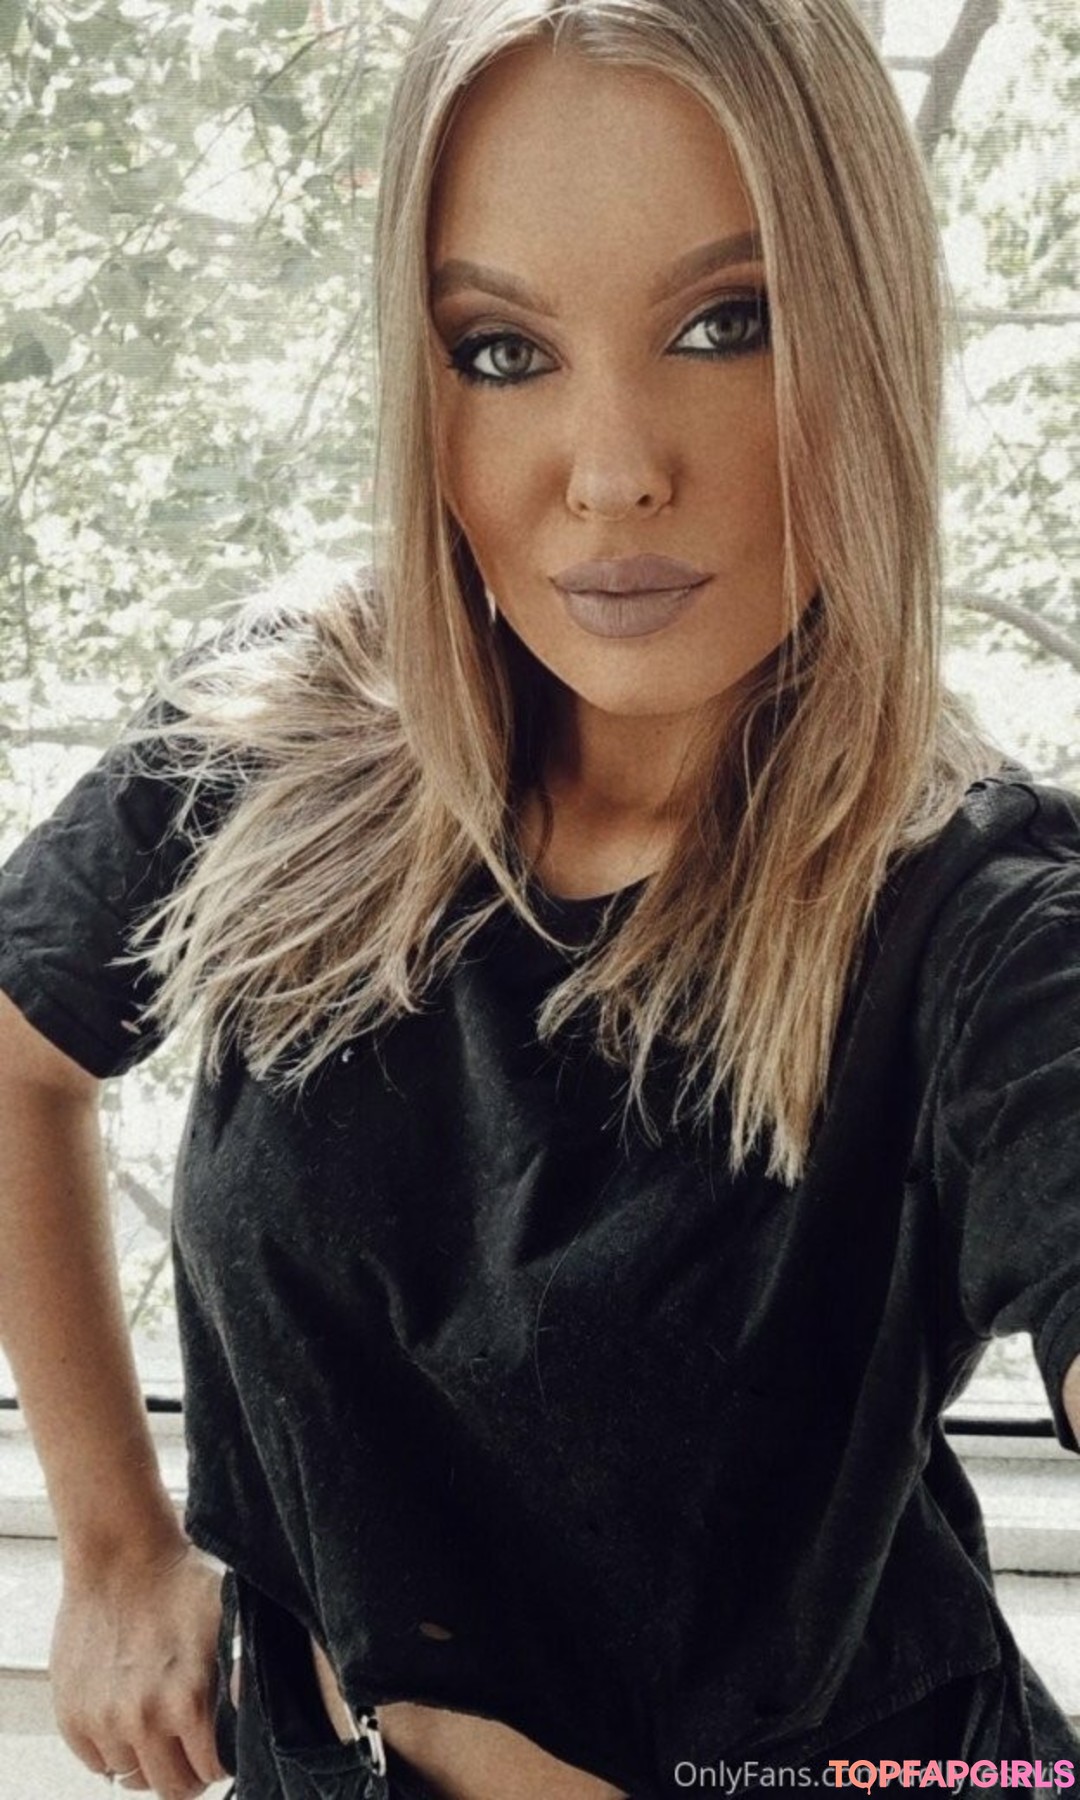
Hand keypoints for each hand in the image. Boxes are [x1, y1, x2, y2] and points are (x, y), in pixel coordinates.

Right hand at [50, 1537, 228, 1798]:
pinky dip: (111, 1747)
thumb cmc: (182, 1581)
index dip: (218, 1761)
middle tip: (188, 1744)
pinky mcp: (71, 1714)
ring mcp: (104, 1719)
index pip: (210, 1773)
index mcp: (190, 1701)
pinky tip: (124, 1712)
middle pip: (170, 1786)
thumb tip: (262, 1716)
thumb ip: (250, 1673)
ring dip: (147, 1755)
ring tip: (155, 1718)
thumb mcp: (233, 1618)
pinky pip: (96, 1761)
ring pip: (131, 1775)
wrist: (122, 1554)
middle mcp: (145, 1718)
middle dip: (185, 1770)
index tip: (217, 1745)